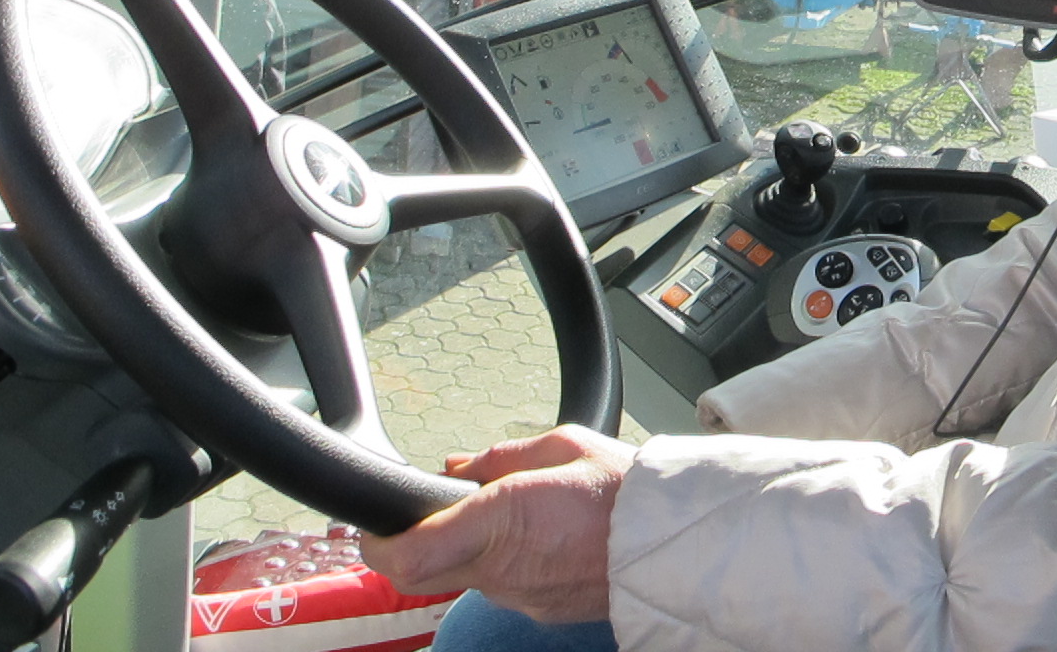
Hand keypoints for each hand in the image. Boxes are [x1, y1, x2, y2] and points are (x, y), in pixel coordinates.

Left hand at [360, 425, 635, 623]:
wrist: (680, 542)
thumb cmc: (627, 491)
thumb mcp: (562, 446)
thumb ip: (498, 458)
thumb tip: (457, 467)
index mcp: (502, 520)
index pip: (409, 554)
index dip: (378, 541)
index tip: (375, 523)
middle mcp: (503, 569)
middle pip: (423, 573)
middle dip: (416, 544)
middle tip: (433, 512)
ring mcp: (520, 596)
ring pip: (467, 576)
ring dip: (474, 547)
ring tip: (518, 513)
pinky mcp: (540, 610)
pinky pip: (504, 585)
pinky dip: (509, 561)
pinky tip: (544, 535)